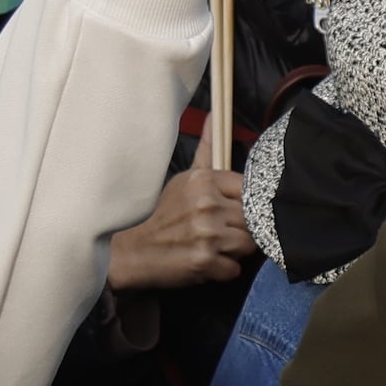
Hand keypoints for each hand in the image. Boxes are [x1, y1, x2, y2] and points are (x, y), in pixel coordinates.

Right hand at [104, 158, 256, 291]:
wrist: (132, 251)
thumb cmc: (163, 215)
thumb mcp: (184, 179)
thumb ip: (208, 149)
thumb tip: (216, 114)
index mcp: (204, 180)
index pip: (250, 190)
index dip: (244, 205)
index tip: (232, 212)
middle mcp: (207, 204)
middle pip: (253, 220)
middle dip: (240, 230)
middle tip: (218, 233)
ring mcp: (207, 234)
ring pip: (249, 246)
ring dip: (234, 252)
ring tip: (212, 247)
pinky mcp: (205, 261)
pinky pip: (235, 270)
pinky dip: (223, 271)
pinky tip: (205, 263)